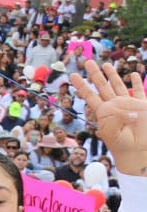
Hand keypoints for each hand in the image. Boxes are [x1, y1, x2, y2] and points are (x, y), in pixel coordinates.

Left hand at [71, 60, 146, 174]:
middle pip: (102, 86)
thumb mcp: (111, 131)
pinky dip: (137, 83)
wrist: (137, 150)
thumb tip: (126, 107)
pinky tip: (133, 74)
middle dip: (94, 74)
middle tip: (87, 62)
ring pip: (118, 85)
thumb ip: (114, 117)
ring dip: (112, 74)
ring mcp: (128, 104)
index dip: (81, 85)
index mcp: (103, 112)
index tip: (72, 75)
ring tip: (106, 64)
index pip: (89, 95)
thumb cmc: (121, 143)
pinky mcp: (142, 105)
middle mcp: (114, 105)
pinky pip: (139, 91)